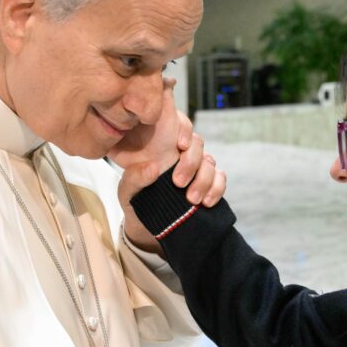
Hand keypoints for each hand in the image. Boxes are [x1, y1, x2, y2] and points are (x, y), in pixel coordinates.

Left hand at [112, 79, 226, 251]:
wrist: (144, 223)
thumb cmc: (134, 198)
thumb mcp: (127, 188)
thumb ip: (135, 177)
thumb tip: (154, 168)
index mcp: (161, 144)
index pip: (179, 123)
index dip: (184, 129)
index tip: (180, 145)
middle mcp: (181, 152)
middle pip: (197, 143)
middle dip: (191, 162)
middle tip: (178, 183)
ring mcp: (196, 167)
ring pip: (210, 162)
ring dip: (204, 180)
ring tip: (192, 200)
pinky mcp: (207, 183)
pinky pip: (220, 178)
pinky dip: (216, 188)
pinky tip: (206, 202)